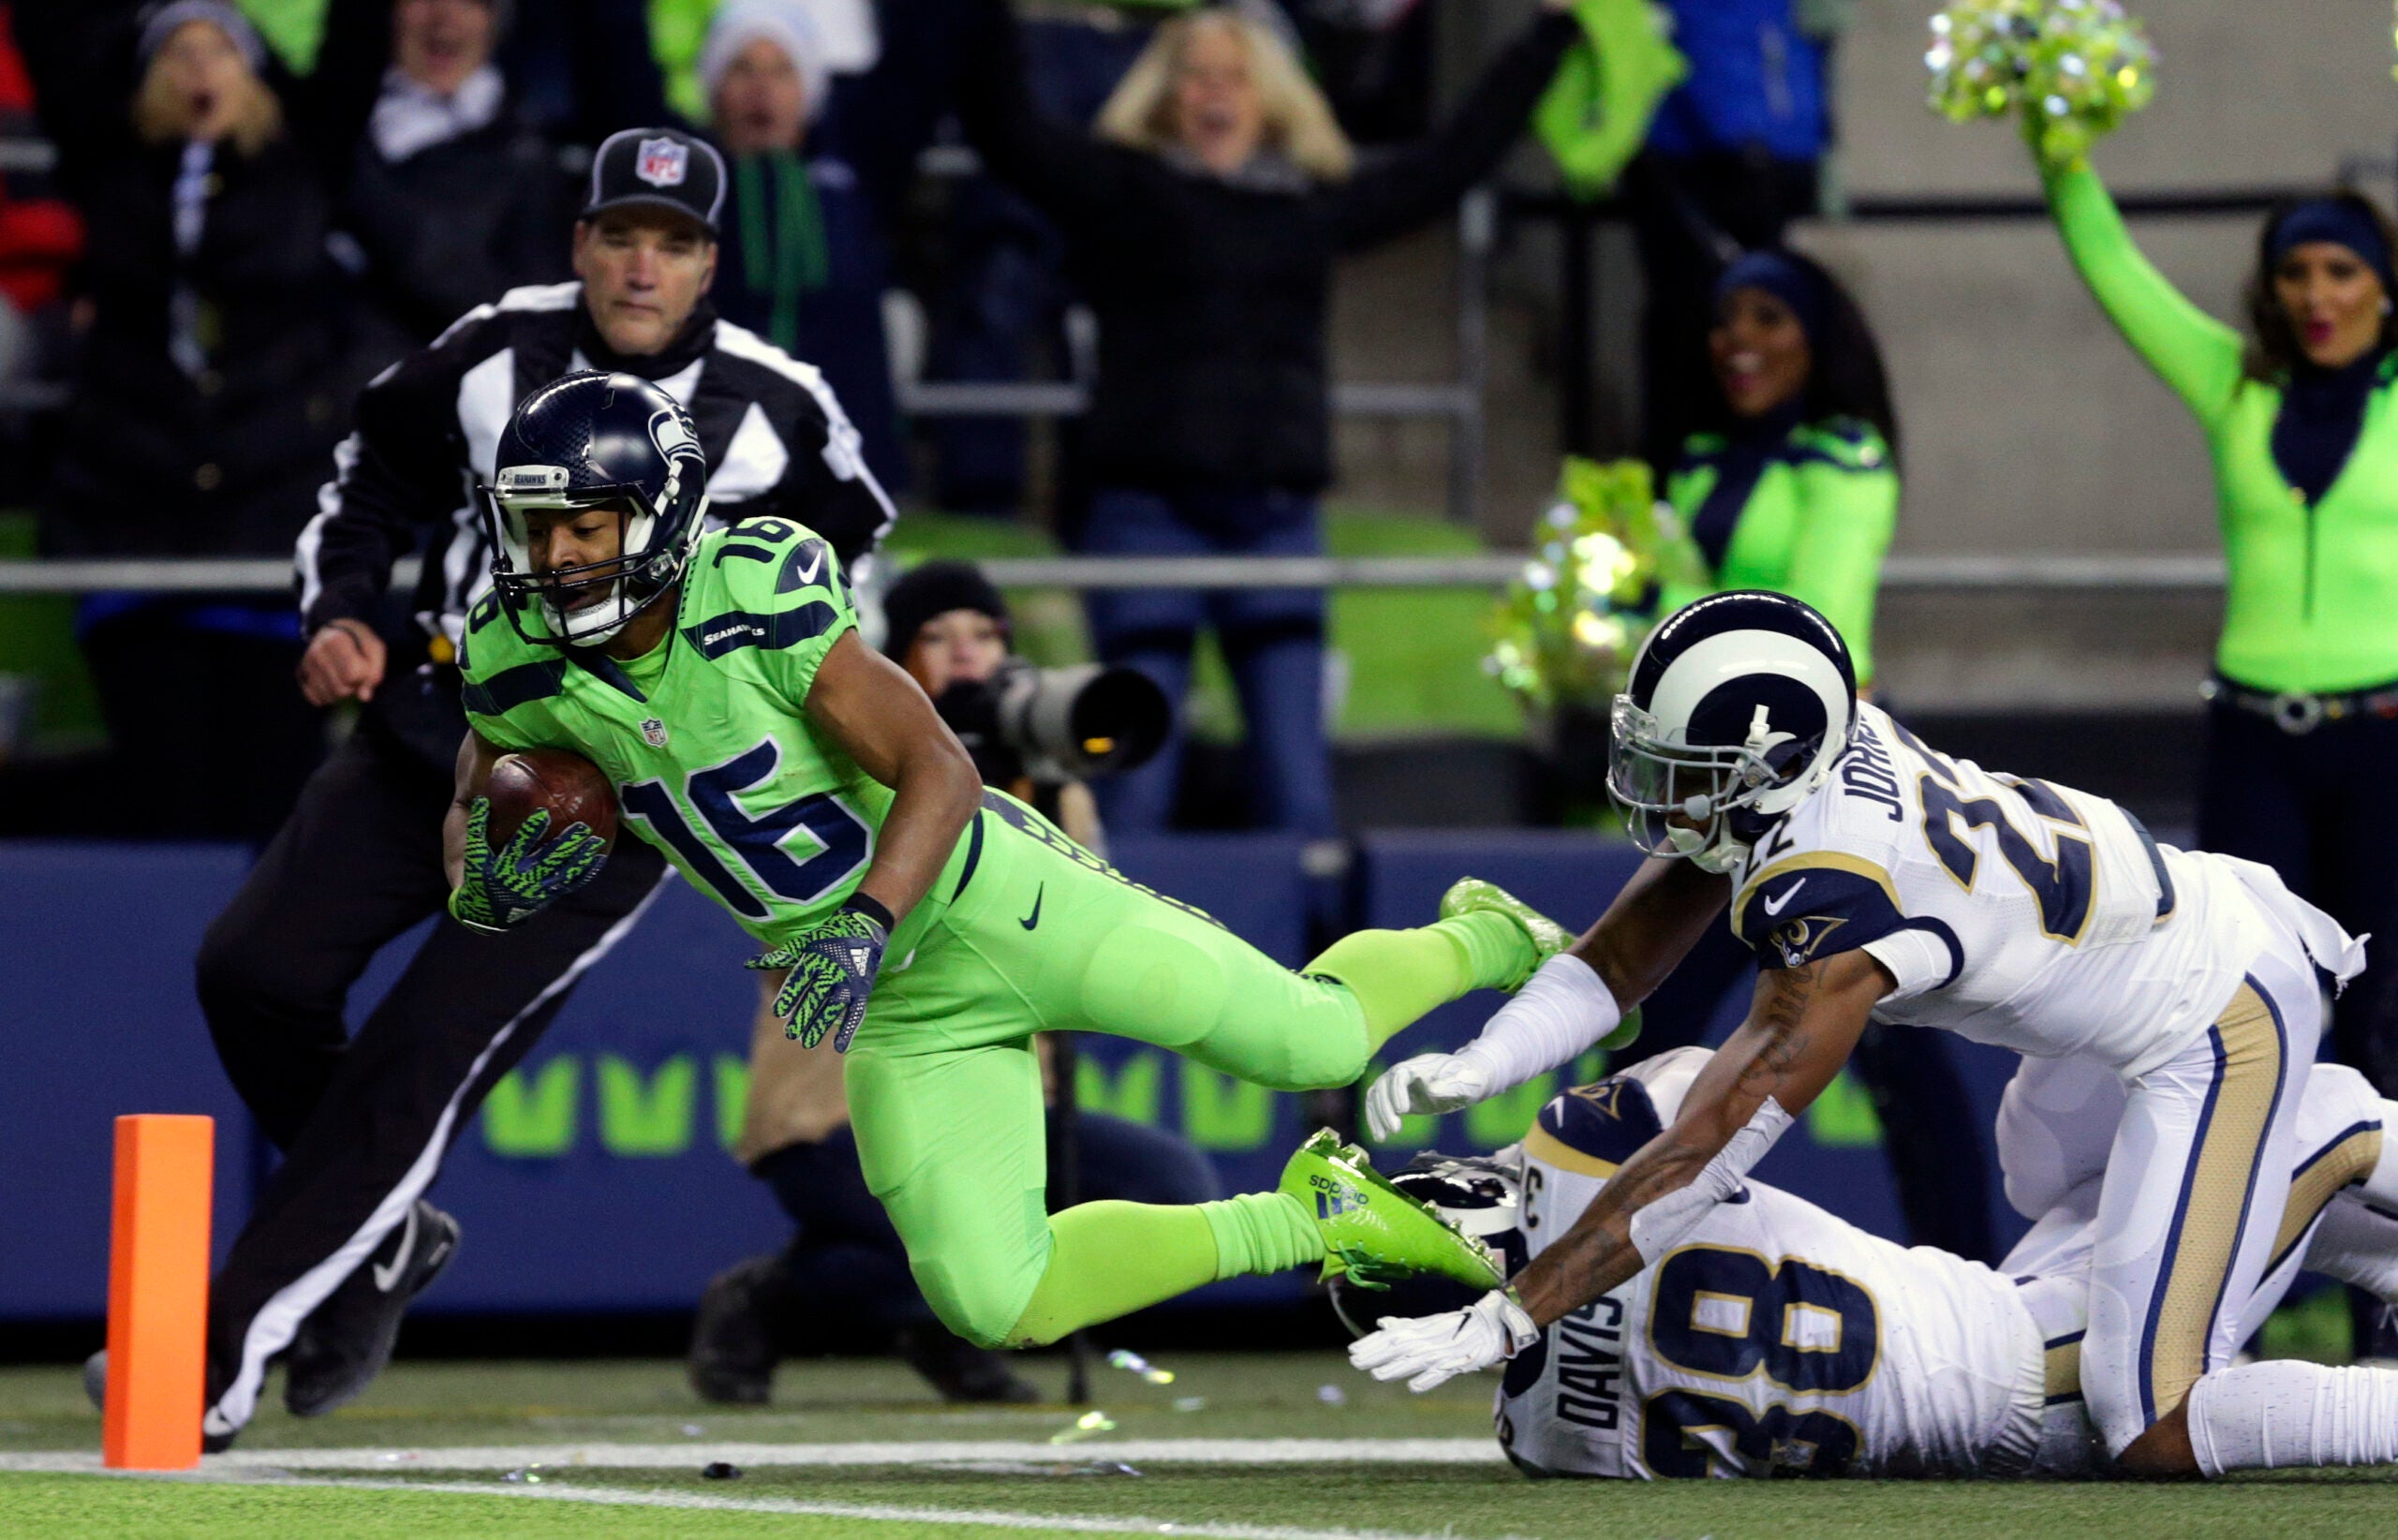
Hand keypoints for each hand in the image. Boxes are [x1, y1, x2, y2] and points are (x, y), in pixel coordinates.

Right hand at [298, 620, 386, 706]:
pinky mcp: (301, 675)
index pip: (352, 675)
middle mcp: (317, 652)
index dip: (364, 676)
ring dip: (342, 695)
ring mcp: (307, 664)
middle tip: (355, 676)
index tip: (365, 668)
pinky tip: (334, 685)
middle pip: (340, 690)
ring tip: (345, 679)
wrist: (336, 632)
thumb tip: (364, 697)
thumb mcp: (375, 649)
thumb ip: (374, 672)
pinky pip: (317, 699)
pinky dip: (329, 697)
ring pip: (329, 697)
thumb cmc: (360, 642)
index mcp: (336, 640)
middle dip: (353, 688)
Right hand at [447, 800, 607, 932]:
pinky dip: (586, 872)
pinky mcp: (548, 896)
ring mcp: (538, 890)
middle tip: (582, 827)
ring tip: (595, 840)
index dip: (530, 831)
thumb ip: (477, 826)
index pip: (518, 847)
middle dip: (565, 843)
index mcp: (503, 867)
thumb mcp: (473, 853)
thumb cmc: (479, 876)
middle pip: (548, 859)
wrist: (487, 914)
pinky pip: (570, 884)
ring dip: (580, 858)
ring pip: (563, 873)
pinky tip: (600, 858)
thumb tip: (483, 797)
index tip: (544, 814)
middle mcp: (523, 880)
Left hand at [748, 904, 888, 1049]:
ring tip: (807, 1043)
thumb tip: (748, 964)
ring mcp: (848, 982)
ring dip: (820, 1026)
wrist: (865, 927)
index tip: (778, 1013)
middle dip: (803, 1016)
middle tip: (790, 1034)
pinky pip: (855, 1012)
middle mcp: (831, 971)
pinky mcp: (862, 990)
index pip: (800, 980)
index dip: (789, 996)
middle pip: (815, 997)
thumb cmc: (828, 937)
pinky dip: (848, 1030)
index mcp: (815, 958)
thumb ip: (779, 958)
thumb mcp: (803, 944)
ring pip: (833, 1007)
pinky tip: (838, 1047)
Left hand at [1349, 1290, 1538, 1393]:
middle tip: (1355, 1361)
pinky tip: (1413, 1387)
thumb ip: (1406, 1325)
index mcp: (1423, 1328)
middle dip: (1376, 1354)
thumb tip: (1382, 1323)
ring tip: (1377, 1374)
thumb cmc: (1460, 1325)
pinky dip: (1429, 1379)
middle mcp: (1431, 1338)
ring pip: (1417, 1360)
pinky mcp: (1461, 1363)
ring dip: (1396, 1367)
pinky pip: (1443, 1372)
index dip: (1372, 1343)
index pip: (1393, 1335)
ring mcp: (1445, 1351)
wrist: (1496, 1322)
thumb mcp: (1430, 1323)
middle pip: (1400, 1346)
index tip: (1352, 1350)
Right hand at [1364, 1050, 1496, 1141]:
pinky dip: (1377, 1120)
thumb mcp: (1464, 1082)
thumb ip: (1450, 1084)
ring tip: (1382, 1138)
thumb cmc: (1468, 1078)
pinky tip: (1380, 1137)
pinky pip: (1380, 1106)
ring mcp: (1400, 1085)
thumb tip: (1431, 1089)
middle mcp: (1405, 1072)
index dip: (1397, 1090)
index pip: (1399, 1073)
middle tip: (1395, 1130)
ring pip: (1377, 1096)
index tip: (1403, 1111)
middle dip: (1385, 1107)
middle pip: (1383, 1084)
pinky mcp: (1400, 1098)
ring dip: (1376, 1116)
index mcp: (1421, 1065)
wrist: (1468, 1080)